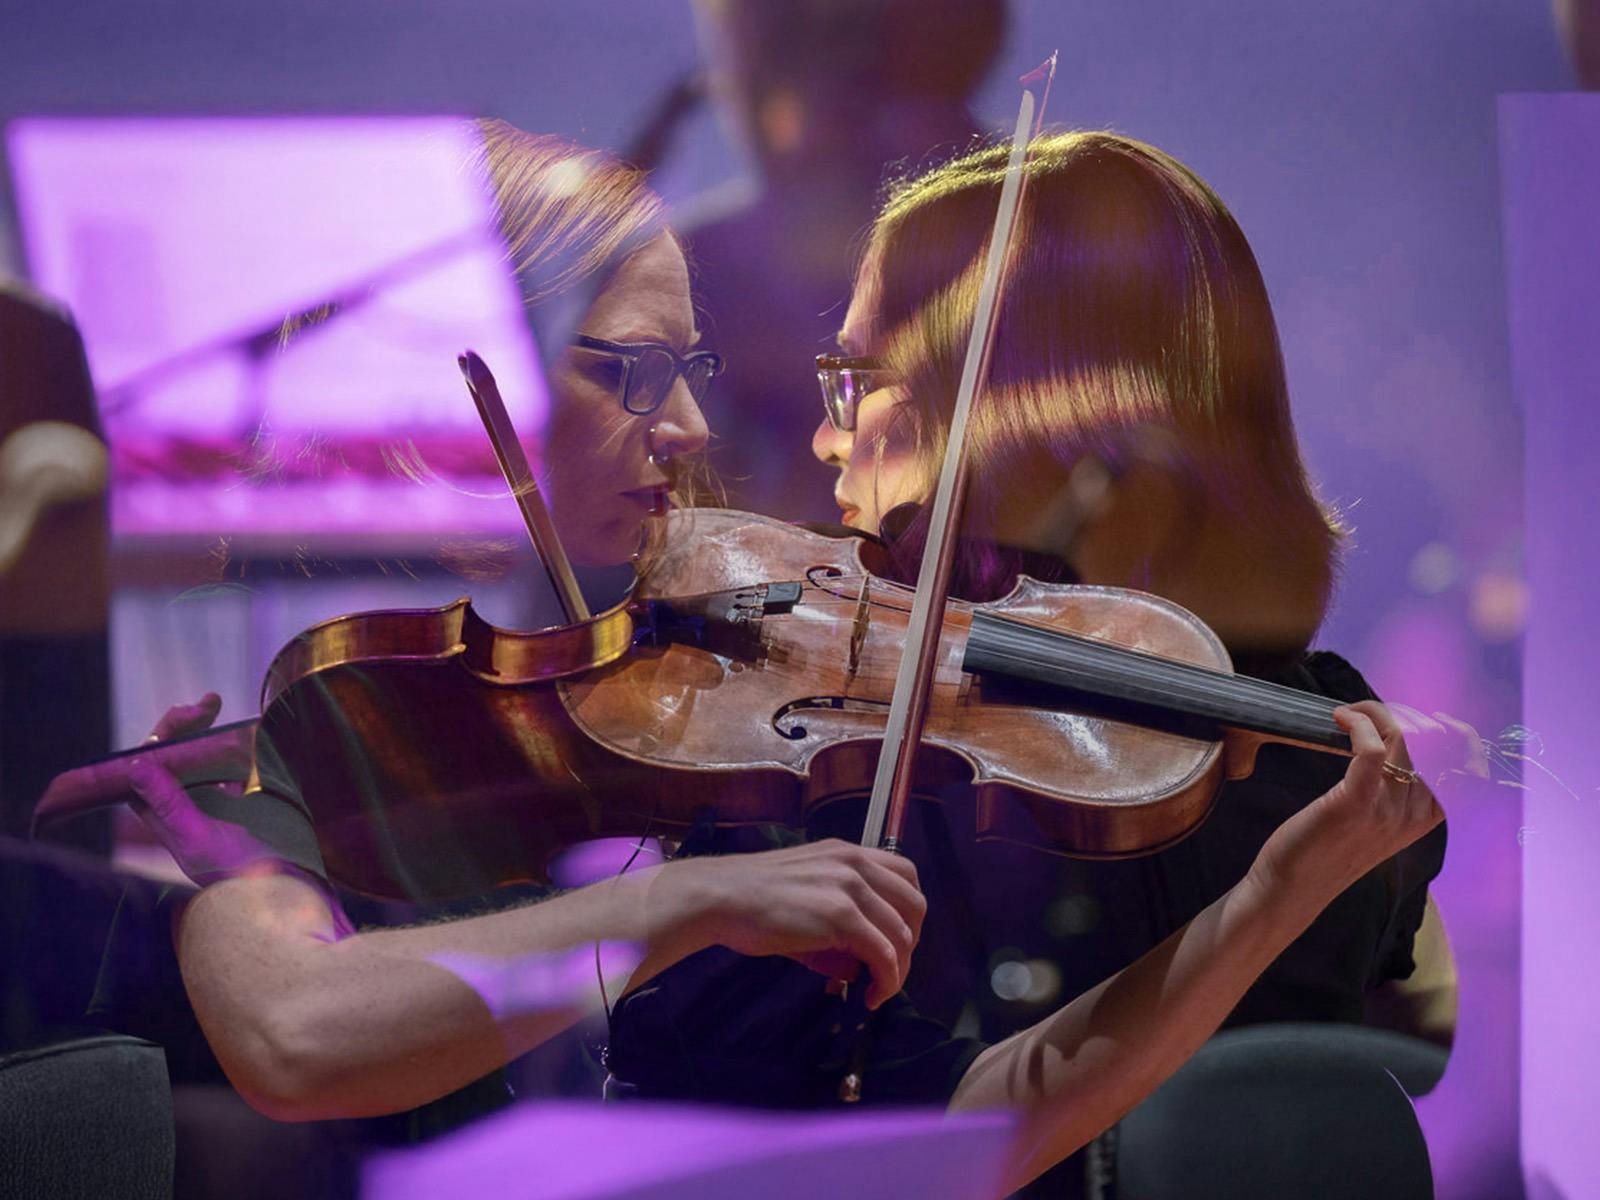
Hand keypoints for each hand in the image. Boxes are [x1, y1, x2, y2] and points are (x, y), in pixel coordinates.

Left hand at [125, 694, 280, 886]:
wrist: (282, 892)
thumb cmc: (238, 872)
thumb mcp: (199, 839)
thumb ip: (170, 804)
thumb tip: (136, 766)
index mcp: (164, 814)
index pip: (149, 764)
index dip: (165, 734)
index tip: (192, 714)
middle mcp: (184, 804)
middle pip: (173, 754)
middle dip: (187, 725)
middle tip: (211, 703)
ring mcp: (213, 801)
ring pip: (201, 756)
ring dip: (210, 730)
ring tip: (218, 707)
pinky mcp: (242, 801)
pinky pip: (231, 766)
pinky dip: (237, 745)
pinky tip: (250, 732)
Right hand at [651, 839, 926, 1008]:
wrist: (720, 897)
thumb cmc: (752, 901)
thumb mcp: (805, 899)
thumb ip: (837, 926)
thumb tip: (856, 970)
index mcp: (847, 853)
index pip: (905, 874)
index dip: (909, 911)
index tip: (894, 940)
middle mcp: (855, 863)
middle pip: (914, 903)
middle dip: (910, 942)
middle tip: (890, 967)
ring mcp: (850, 886)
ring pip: (902, 933)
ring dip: (899, 968)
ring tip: (877, 989)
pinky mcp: (841, 915)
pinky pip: (884, 954)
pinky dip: (887, 980)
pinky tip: (870, 996)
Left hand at [1251, 700, 1446, 902]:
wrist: (1292, 887)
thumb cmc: (1325, 849)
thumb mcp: (1372, 823)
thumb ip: (1391, 794)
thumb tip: (1387, 747)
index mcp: (1423, 820)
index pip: (1465, 769)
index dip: (1456, 734)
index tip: (1428, 716)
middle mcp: (1413, 816)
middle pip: (1434, 744)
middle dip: (1404, 715)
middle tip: (1370, 713)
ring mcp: (1387, 811)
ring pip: (1405, 739)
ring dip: (1377, 713)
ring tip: (1351, 713)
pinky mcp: (1355, 804)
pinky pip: (1370, 748)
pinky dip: (1359, 722)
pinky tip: (1340, 718)